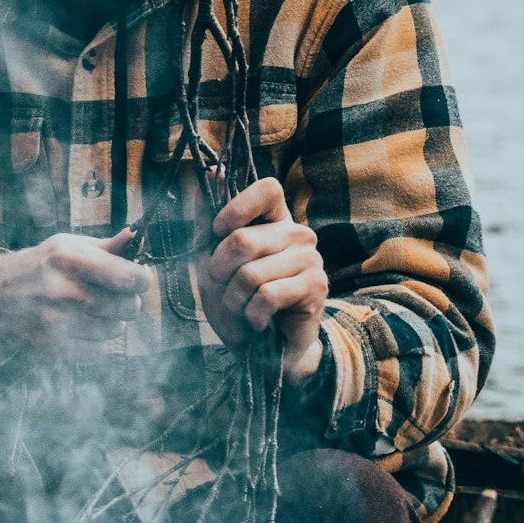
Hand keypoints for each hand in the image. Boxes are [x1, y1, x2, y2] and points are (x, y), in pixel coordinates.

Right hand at [0, 230, 152, 354]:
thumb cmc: (41, 265)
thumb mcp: (68, 245)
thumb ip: (106, 246)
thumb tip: (136, 238)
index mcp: (69, 258)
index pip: (129, 278)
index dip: (141, 278)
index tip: (137, 278)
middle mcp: (63, 290)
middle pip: (128, 307)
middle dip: (126, 300)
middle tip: (112, 294)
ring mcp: (57, 322)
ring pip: (115, 330)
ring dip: (110, 321)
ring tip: (91, 309)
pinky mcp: (53, 347)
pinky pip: (99, 351)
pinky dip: (95, 341)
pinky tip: (80, 326)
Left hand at [196, 177, 327, 383]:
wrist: (267, 351)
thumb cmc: (239, 301)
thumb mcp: (213, 262)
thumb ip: (208, 221)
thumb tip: (211, 171)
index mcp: (275, 220)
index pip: (267, 188)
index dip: (236, 208)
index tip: (218, 232)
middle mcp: (298, 233)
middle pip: (242, 240)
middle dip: (219, 271)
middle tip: (225, 287)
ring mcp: (310, 259)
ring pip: (250, 274)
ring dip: (234, 299)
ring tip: (243, 307)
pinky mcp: (315, 286)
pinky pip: (267, 296)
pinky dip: (251, 314)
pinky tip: (258, 320)